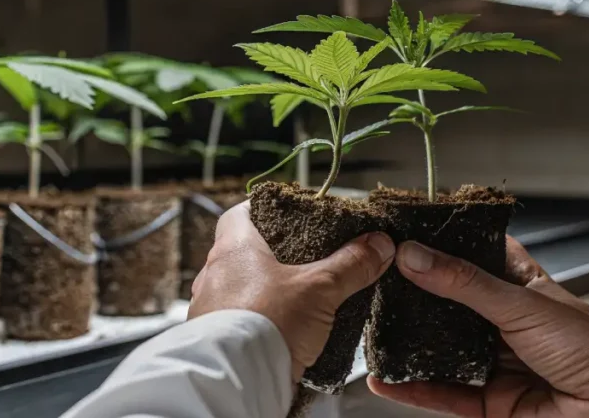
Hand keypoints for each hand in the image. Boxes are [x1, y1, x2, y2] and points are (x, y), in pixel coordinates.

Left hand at [188, 201, 394, 383]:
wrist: (239, 378)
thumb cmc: (266, 323)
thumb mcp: (320, 288)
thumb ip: (351, 264)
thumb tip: (378, 244)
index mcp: (234, 248)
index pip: (240, 212)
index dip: (264, 210)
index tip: (287, 214)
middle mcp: (215, 274)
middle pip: (243, 251)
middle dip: (274, 255)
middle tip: (303, 259)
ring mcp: (210, 307)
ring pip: (241, 286)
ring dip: (265, 289)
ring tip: (297, 298)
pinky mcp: (217, 338)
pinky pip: (238, 319)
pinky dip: (259, 319)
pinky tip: (283, 329)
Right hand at [368, 236, 588, 417]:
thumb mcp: (521, 305)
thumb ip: (464, 283)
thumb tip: (415, 256)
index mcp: (523, 288)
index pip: (479, 255)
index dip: (447, 243)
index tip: (408, 231)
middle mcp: (506, 323)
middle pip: (451, 306)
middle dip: (417, 297)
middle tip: (379, 281)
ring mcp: (496, 363)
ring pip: (443, 352)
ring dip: (410, 345)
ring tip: (374, 330)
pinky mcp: (489, 402)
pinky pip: (445, 394)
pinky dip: (414, 389)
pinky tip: (387, 380)